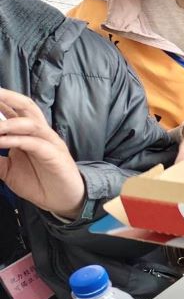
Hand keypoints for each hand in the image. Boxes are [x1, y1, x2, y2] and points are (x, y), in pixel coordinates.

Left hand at [0, 89, 84, 219]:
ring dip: (8, 122)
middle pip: (26, 106)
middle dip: (7, 97)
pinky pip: (34, 143)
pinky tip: (1, 141)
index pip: (14, 110)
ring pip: (31, 122)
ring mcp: (49, 142)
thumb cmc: (38, 182)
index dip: (1, 101)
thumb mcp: (7, 170)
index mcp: (28, 133)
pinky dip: (16, 140)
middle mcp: (40, 133)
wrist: (62, 200)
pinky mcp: (54, 155)